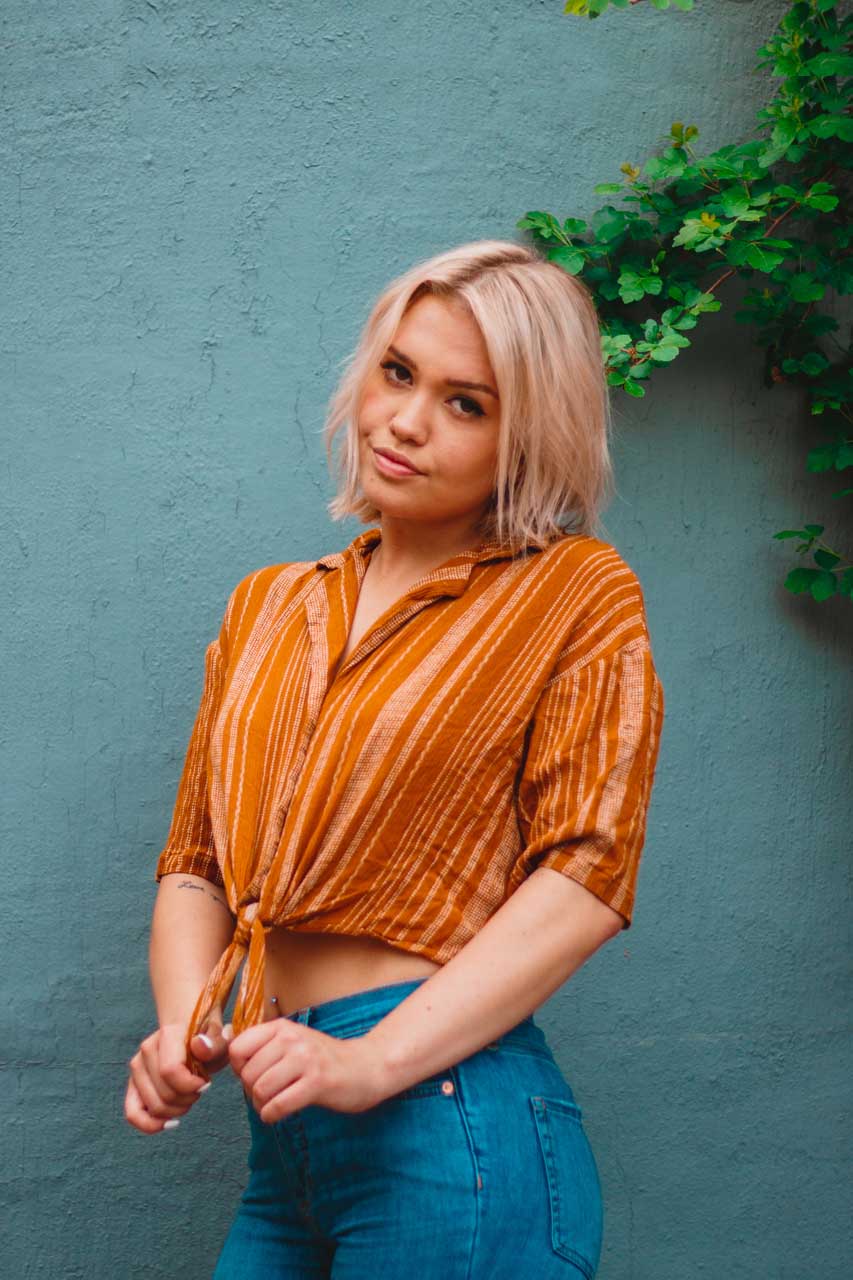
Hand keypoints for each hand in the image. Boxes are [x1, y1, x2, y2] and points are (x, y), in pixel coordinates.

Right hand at [124, 1016, 230, 1133]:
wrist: (191, 1029)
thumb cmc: (208, 1037)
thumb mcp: (220, 1038)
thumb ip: (215, 1043)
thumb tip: (199, 1045)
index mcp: (168, 1034)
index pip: (170, 1071)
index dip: (190, 1086)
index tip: (205, 1083)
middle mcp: (146, 1050)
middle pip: (164, 1094)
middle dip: (188, 1100)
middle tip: (200, 1089)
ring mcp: (137, 1067)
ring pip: (153, 1107)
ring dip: (176, 1110)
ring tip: (189, 1097)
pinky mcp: (134, 1083)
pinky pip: (132, 1113)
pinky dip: (150, 1124)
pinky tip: (170, 1122)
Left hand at [227, 1019, 386, 1122]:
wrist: (366, 1067)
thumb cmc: (324, 1059)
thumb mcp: (293, 1042)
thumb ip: (264, 1047)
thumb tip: (230, 1059)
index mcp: (282, 1027)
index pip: (238, 1048)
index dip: (239, 1068)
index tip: (254, 1076)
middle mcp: (292, 1038)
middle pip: (248, 1073)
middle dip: (251, 1092)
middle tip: (266, 1096)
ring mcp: (305, 1059)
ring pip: (260, 1089)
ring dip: (261, 1106)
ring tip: (272, 1105)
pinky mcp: (317, 1082)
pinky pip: (278, 1105)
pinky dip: (272, 1115)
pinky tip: (278, 1114)